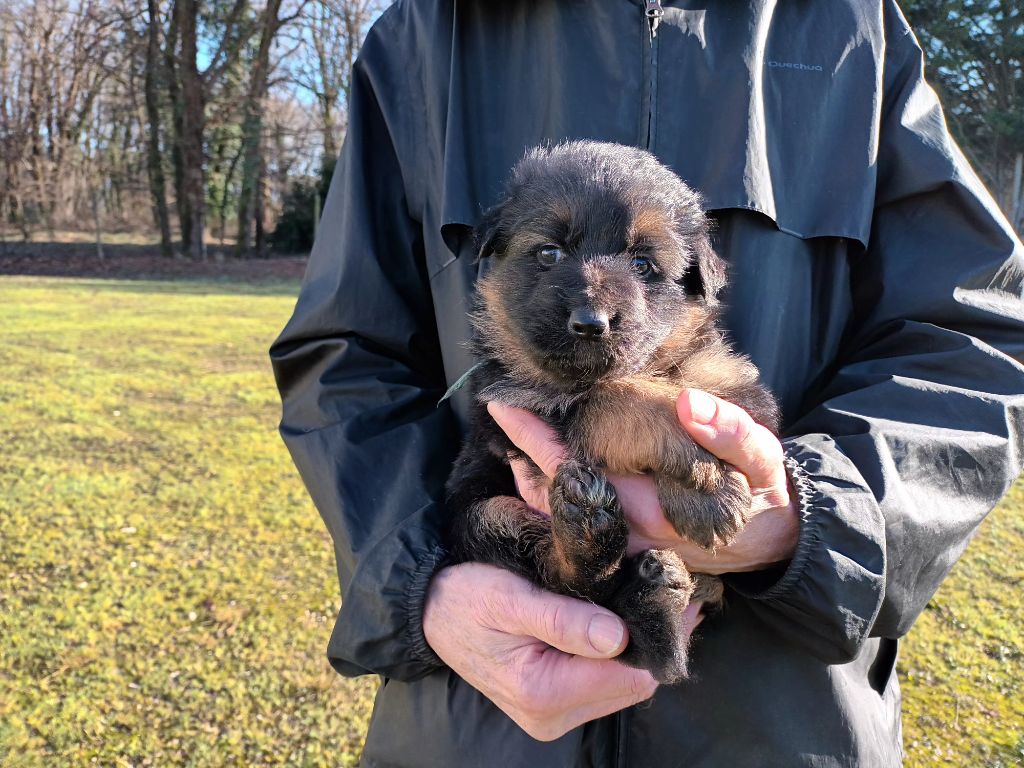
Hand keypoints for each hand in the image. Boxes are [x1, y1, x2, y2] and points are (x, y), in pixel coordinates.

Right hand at [423, 562, 703, 740]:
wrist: (430, 612)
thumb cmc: (466, 597)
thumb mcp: (509, 598)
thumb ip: (562, 619)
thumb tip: (619, 637)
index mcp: (542, 693)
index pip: (629, 675)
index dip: (658, 634)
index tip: (675, 589)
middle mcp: (553, 717)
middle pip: (633, 683)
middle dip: (653, 636)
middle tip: (670, 584)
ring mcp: (555, 716)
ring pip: (624, 683)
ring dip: (639, 643)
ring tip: (651, 594)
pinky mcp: (555, 704)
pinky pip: (606, 682)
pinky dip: (620, 651)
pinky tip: (626, 615)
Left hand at [489, 389, 798, 573]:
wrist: (775, 540)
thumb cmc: (763, 493)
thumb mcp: (763, 458)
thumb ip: (730, 431)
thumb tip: (688, 404)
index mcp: (652, 508)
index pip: (577, 470)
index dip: (536, 439)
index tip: (504, 407)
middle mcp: (628, 533)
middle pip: (554, 496)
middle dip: (524, 456)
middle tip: (502, 414)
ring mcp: (625, 545)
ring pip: (560, 515)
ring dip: (533, 477)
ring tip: (514, 437)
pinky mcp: (628, 547)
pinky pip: (577, 523)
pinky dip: (554, 495)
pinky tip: (542, 470)